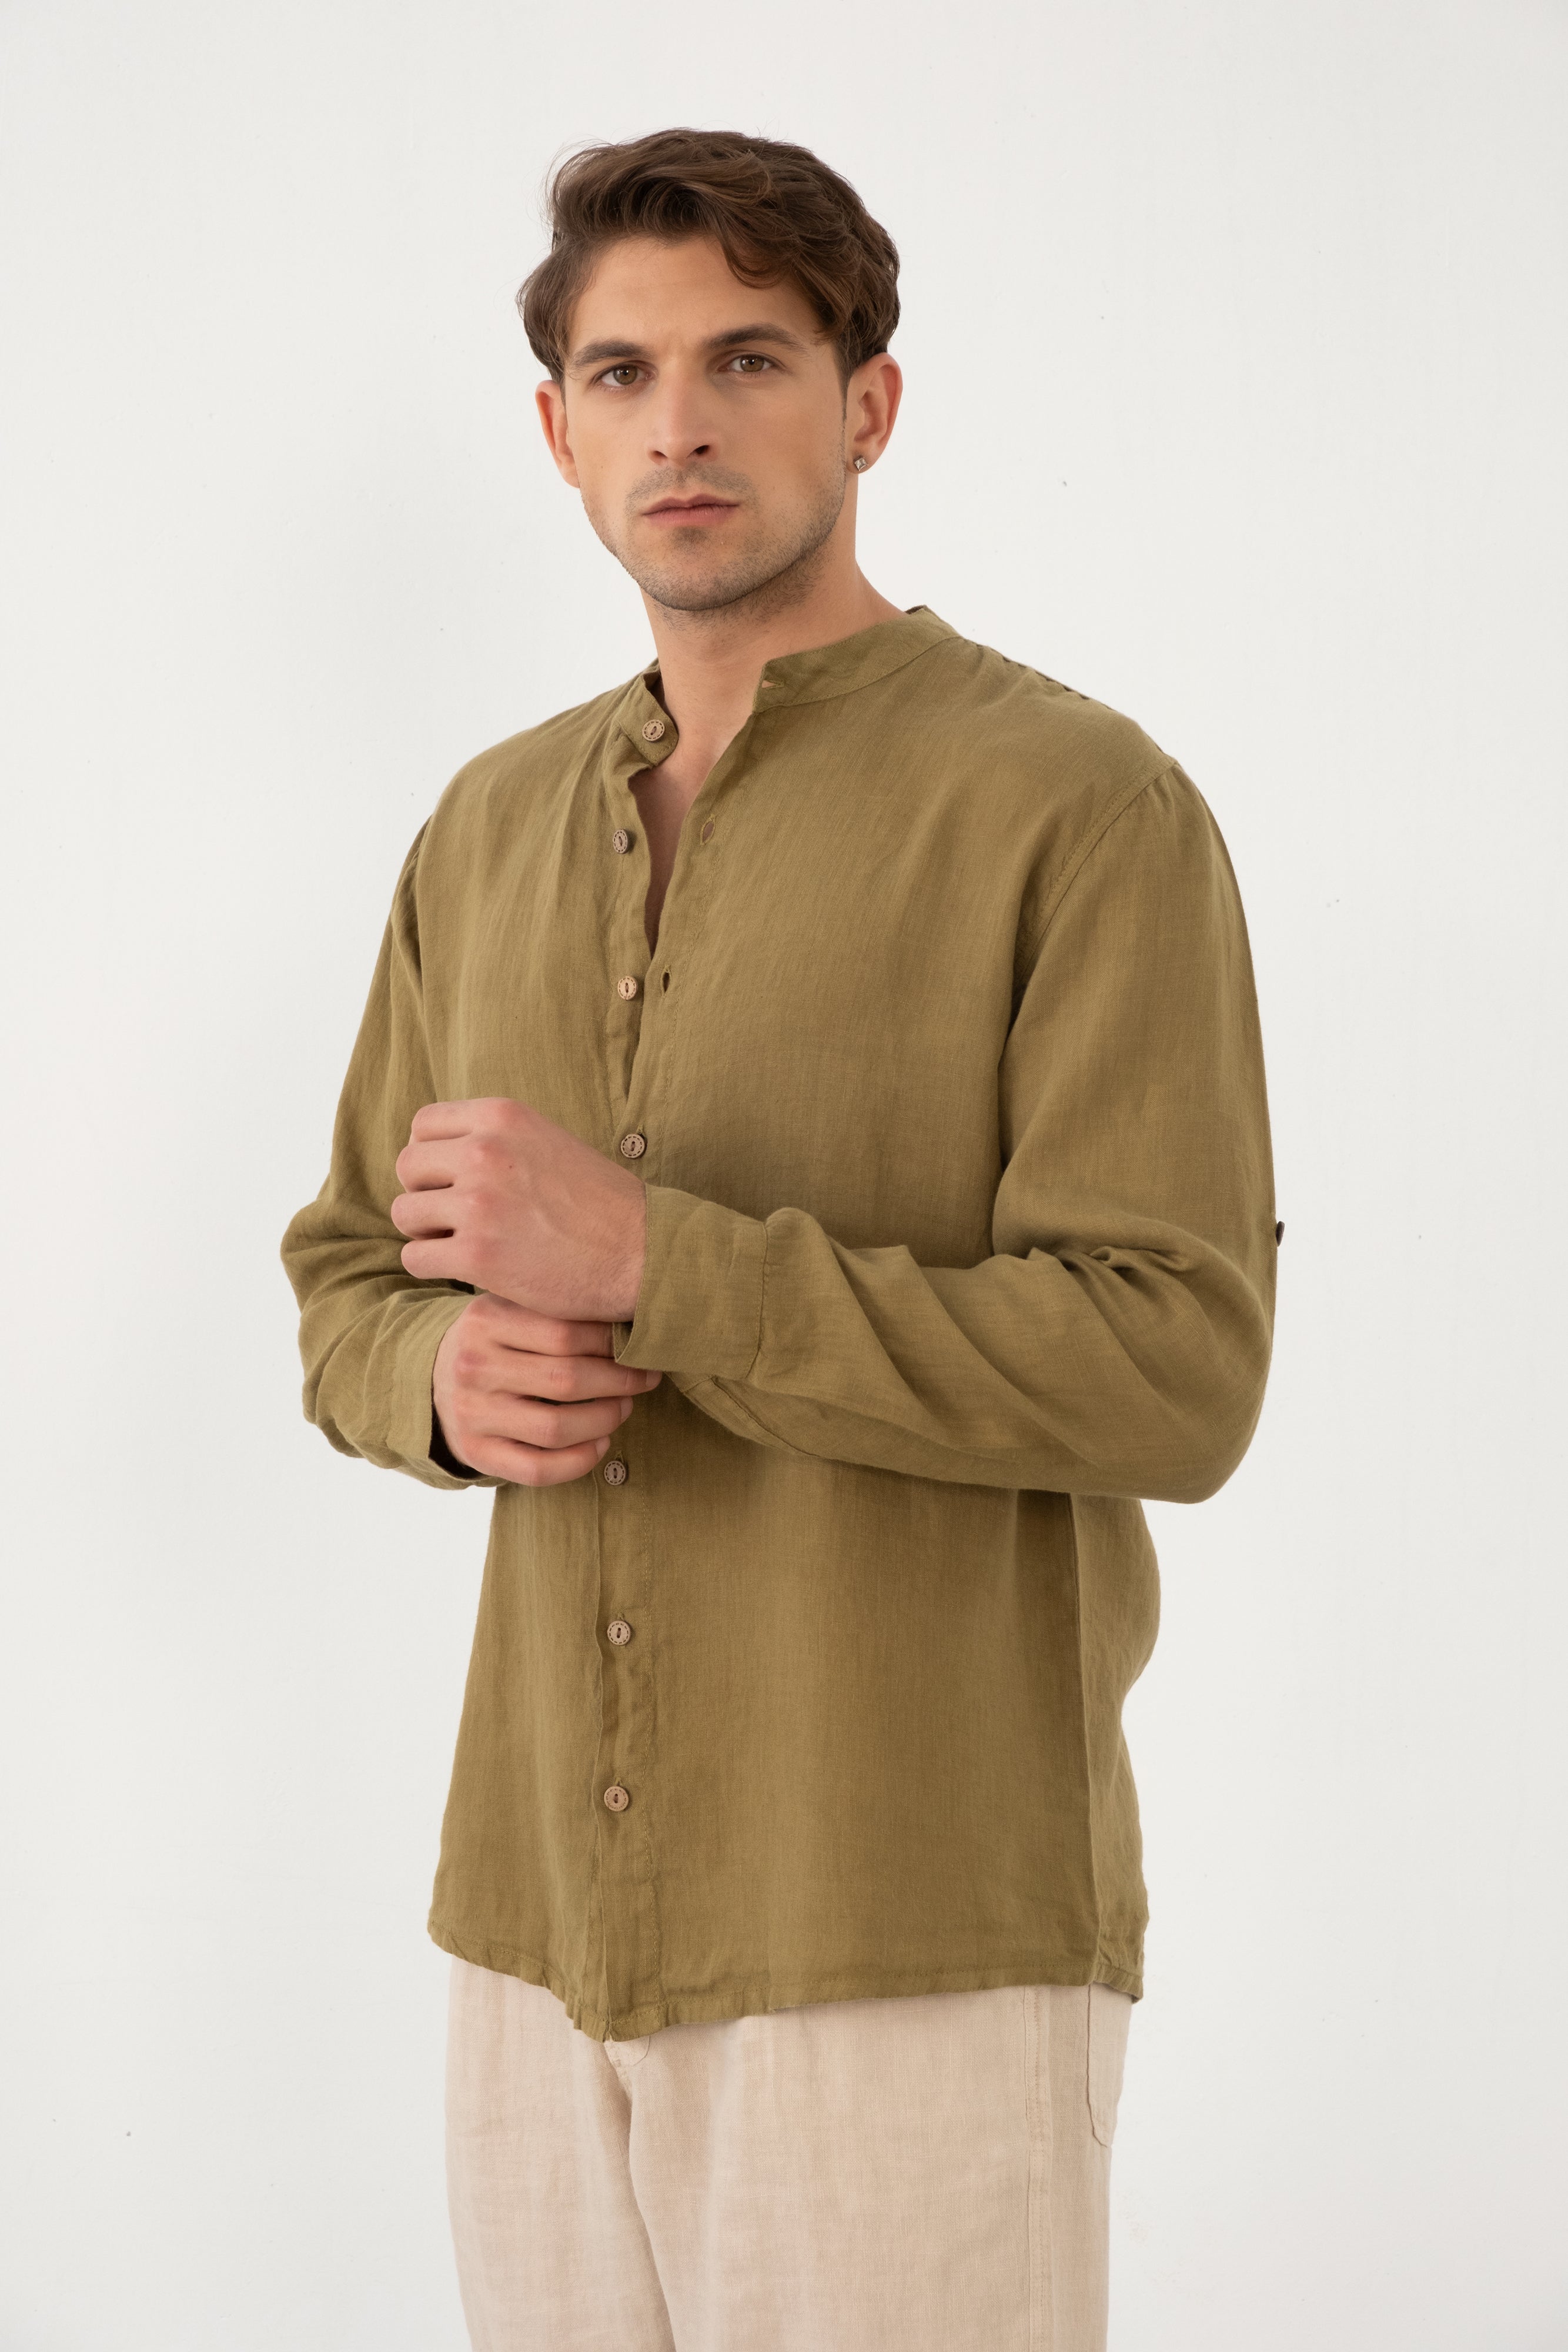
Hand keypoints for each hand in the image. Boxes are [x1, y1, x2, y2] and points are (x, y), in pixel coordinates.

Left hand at [391, 1097, 647, 1320]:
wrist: (641, 1254)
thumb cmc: (600, 1204)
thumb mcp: (547, 1142)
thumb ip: (497, 1140)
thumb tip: (442, 1153)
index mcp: (502, 1117)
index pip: (423, 1125)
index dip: (428, 1157)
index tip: (448, 1181)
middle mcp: (485, 1151)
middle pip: (408, 1167)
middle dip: (423, 1195)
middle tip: (451, 1218)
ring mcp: (479, 1203)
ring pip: (406, 1213)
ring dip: (426, 1233)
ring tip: (459, 1245)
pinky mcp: (477, 1254)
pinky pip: (416, 1257)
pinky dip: (431, 1266)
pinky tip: (462, 1269)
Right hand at [432, 1295, 661, 1485]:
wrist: (432, 1381)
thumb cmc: (494, 1340)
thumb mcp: (510, 1309)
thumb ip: (554, 1307)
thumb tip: (632, 1316)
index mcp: (485, 1319)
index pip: (564, 1331)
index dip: (612, 1342)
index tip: (640, 1344)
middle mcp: (474, 1366)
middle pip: (566, 1379)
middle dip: (619, 1382)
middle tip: (644, 1378)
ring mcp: (472, 1414)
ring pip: (556, 1428)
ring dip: (605, 1420)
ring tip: (624, 1407)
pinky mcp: (476, 1453)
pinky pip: (537, 1469)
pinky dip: (579, 1461)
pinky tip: (601, 1443)